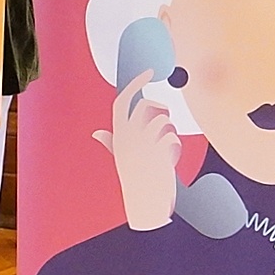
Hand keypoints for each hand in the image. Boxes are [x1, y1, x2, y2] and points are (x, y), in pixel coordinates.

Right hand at [91, 70, 180, 231]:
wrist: (145, 204)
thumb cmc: (134, 179)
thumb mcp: (121, 159)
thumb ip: (111, 143)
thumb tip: (98, 134)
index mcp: (117, 136)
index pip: (122, 101)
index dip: (135, 83)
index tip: (149, 71)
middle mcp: (128, 137)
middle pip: (146, 106)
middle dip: (159, 112)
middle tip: (164, 127)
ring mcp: (144, 144)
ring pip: (163, 121)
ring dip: (169, 133)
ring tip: (165, 151)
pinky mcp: (159, 152)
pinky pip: (173, 138)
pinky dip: (175, 148)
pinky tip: (170, 161)